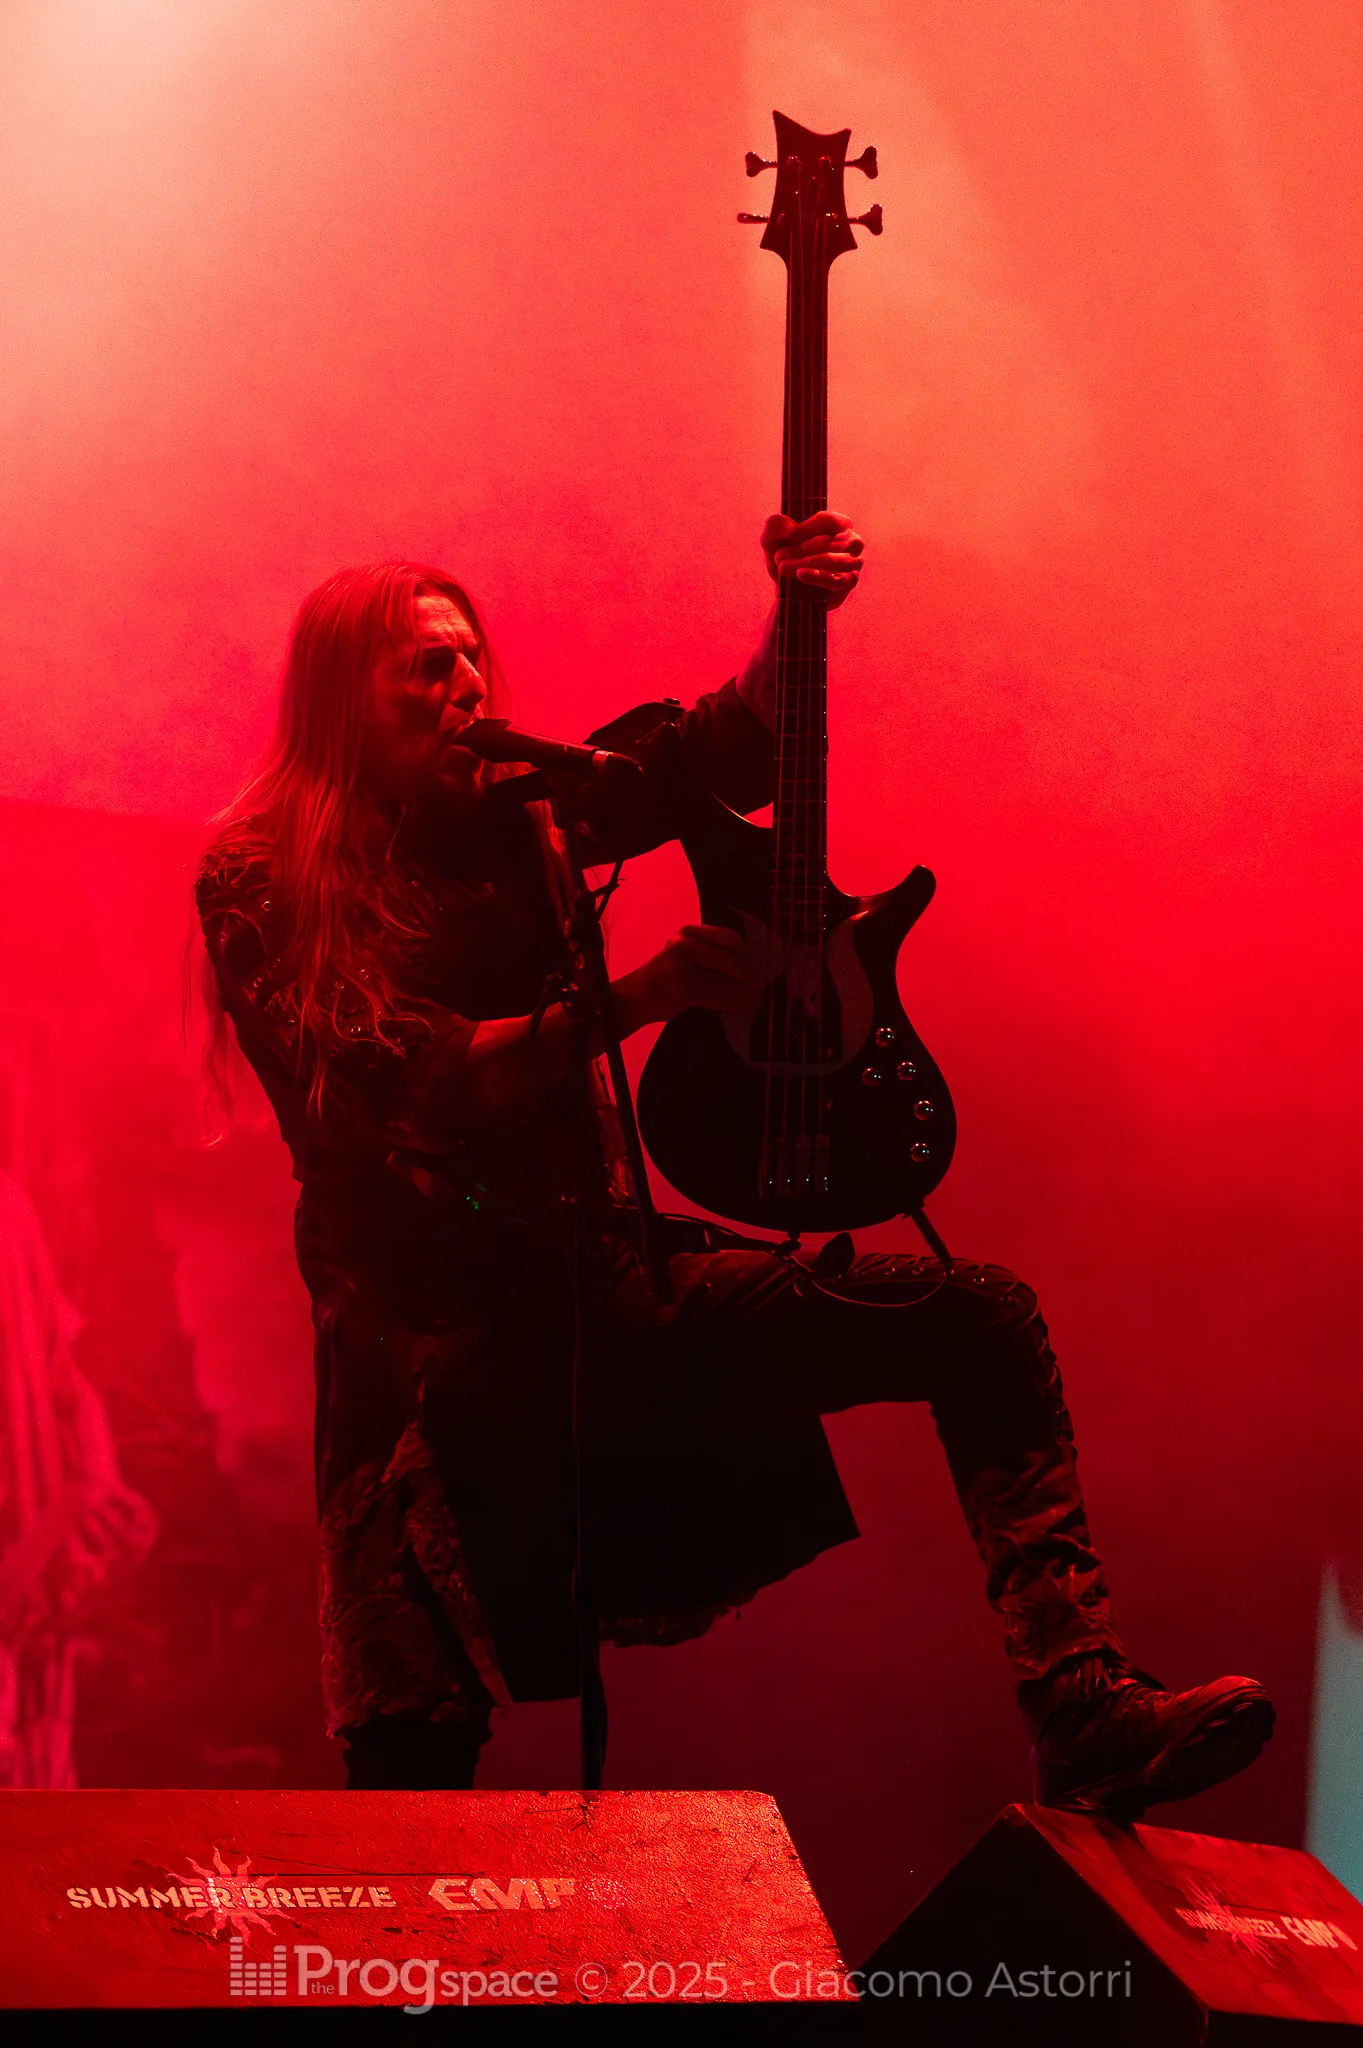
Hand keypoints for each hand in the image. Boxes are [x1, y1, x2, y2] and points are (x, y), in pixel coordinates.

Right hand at [616, 925, 764, 1031]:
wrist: (631, 999)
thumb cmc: (661, 978)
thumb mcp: (681, 954)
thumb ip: (707, 952)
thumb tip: (748, 963)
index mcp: (688, 932)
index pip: (731, 939)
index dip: (747, 955)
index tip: (755, 968)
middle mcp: (686, 945)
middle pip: (733, 961)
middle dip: (750, 978)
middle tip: (759, 989)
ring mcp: (684, 967)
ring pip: (730, 980)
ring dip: (745, 993)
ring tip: (752, 1001)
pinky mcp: (685, 990)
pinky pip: (720, 997)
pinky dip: (734, 1004)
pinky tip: (740, 1009)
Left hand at [760, 510, 863, 606]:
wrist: (785, 591)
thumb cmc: (785, 558)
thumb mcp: (771, 540)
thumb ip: (774, 526)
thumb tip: (789, 527)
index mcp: (836, 523)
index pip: (829, 520)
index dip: (808, 528)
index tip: (788, 536)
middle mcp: (850, 541)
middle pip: (832, 541)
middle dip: (802, 549)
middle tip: (779, 557)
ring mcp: (853, 562)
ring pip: (836, 560)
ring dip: (807, 563)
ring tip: (784, 568)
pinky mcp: (849, 582)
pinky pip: (839, 579)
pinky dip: (819, 577)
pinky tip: (801, 574)